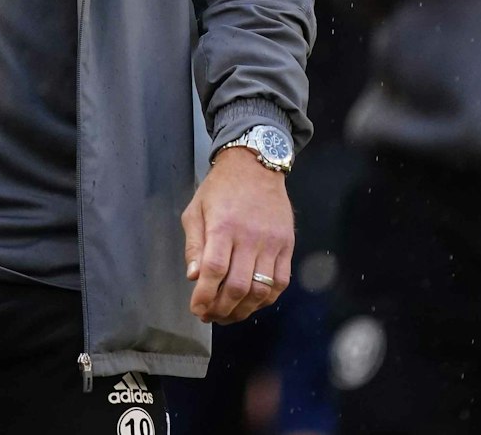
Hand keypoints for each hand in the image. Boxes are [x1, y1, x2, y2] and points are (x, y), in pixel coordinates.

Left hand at [182, 147, 294, 324]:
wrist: (255, 165)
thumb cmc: (220, 188)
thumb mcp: (195, 210)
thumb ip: (194, 245)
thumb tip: (194, 277)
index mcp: (223, 227)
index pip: (214, 271)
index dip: (205, 296)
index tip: (197, 308)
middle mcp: (250, 237)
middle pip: (238, 286)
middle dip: (221, 309)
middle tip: (210, 315)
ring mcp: (272, 242)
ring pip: (261, 289)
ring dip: (243, 309)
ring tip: (229, 314)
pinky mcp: (287, 245)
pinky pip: (280, 282)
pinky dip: (267, 299)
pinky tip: (253, 303)